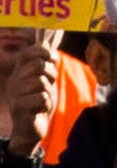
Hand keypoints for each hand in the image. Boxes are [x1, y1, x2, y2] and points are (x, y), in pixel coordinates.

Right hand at [4, 42, 56, 160]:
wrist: (31, 128)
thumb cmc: (39, 103)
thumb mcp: (45, 80)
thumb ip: (46, 62)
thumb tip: (47, 39)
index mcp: (20, 72)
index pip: (28, 52)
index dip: (43, 52)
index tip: (51, 60)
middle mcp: (14, 81)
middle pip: (39, 66)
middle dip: (50, 75)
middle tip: (47, 86)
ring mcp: (15, 94)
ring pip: (41, 82)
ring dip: (48, 92)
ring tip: (42, 100)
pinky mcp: (18, 108)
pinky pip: (42, 98)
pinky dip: (46, 104)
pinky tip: (39, 110)